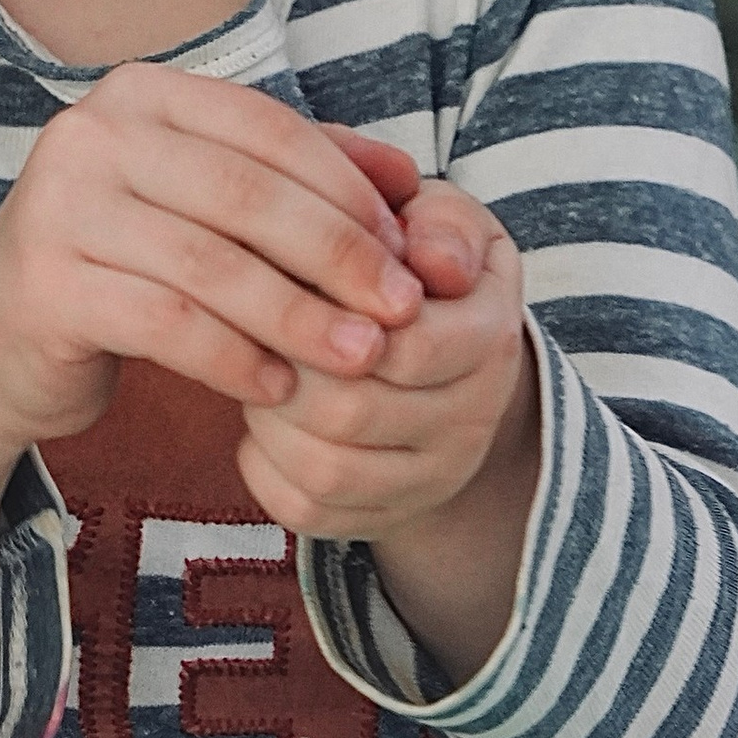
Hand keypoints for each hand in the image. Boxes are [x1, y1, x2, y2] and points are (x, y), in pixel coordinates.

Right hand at [0, 64, 425, 454]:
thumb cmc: (126, 265)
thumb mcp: (209, 207)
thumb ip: (300, 180)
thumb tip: (412, 178)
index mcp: (140, 94)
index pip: (269, 130)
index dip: (348, 191)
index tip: (406, 253)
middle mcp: (89, 134)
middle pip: (245, 194)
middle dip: (337, 256)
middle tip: (400, 312)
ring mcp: (56, 206)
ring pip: (210, 264)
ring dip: (298, 317)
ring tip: (356, 358)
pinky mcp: (43, 285)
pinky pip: (166, 324)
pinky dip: (233, 359)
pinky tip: (276, 388)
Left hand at [236, 133, 539, 680]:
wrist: (441, 358)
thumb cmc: (415, 268)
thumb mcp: (438, 222)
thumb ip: (434, 222)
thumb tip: (431, 260)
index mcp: (489, 335)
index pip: (408, 345)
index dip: (329, 313)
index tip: (285, 278)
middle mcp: (471, 419)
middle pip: (353, 412)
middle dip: (283, 366)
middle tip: (248, 326)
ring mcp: (429, 478)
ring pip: (325, 470)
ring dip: (269, 418)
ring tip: (256, 369)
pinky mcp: (381, 515)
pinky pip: (305, 511)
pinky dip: (263, 466)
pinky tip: (263, 422)